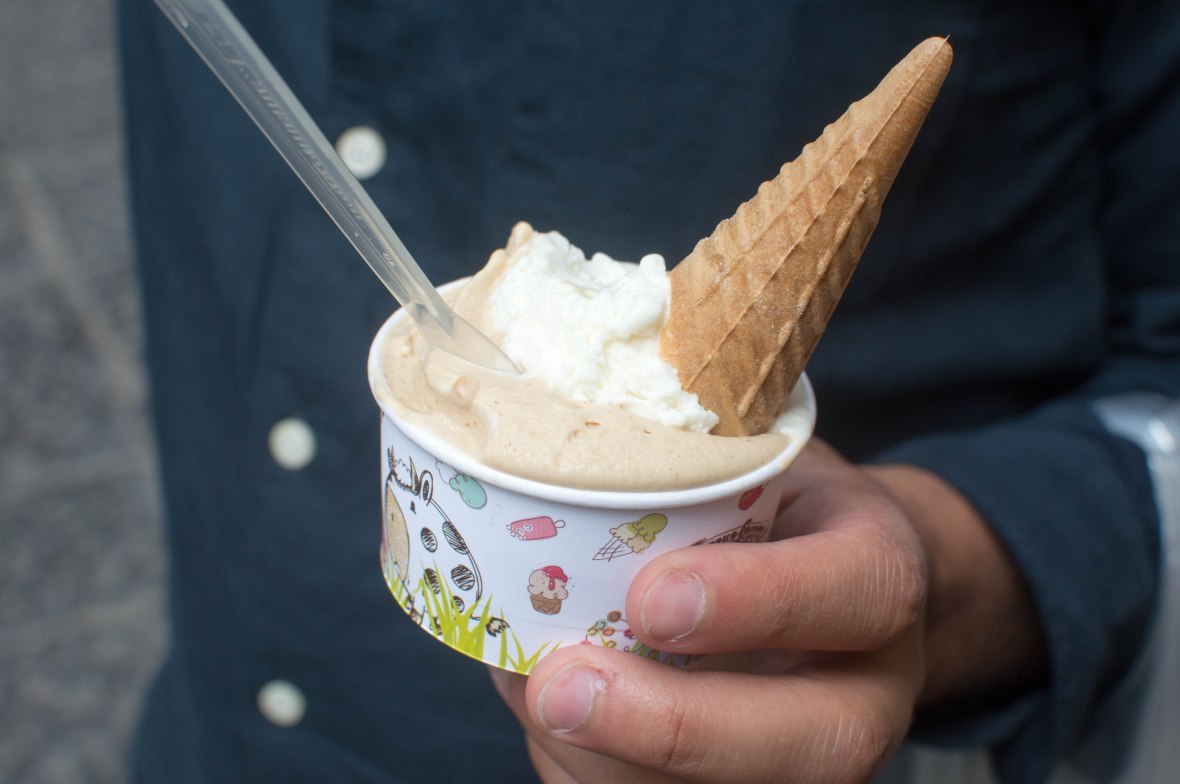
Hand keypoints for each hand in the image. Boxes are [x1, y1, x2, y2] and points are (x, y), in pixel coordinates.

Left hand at [490, 440, 1046, 782]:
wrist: (811, 569)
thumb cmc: (766, 504)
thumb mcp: (751, 456)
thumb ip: (691, 474)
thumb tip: (554, 486)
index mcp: (880, 579)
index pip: (858, 592)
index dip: (755, 602)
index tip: (650, 598)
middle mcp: (867, 688)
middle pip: (813, 746)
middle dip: (672, 728)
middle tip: (559, 688)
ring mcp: (811, 755)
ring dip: (602, 757)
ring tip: (528, 684)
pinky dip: (583, 767)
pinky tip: (544, 711)